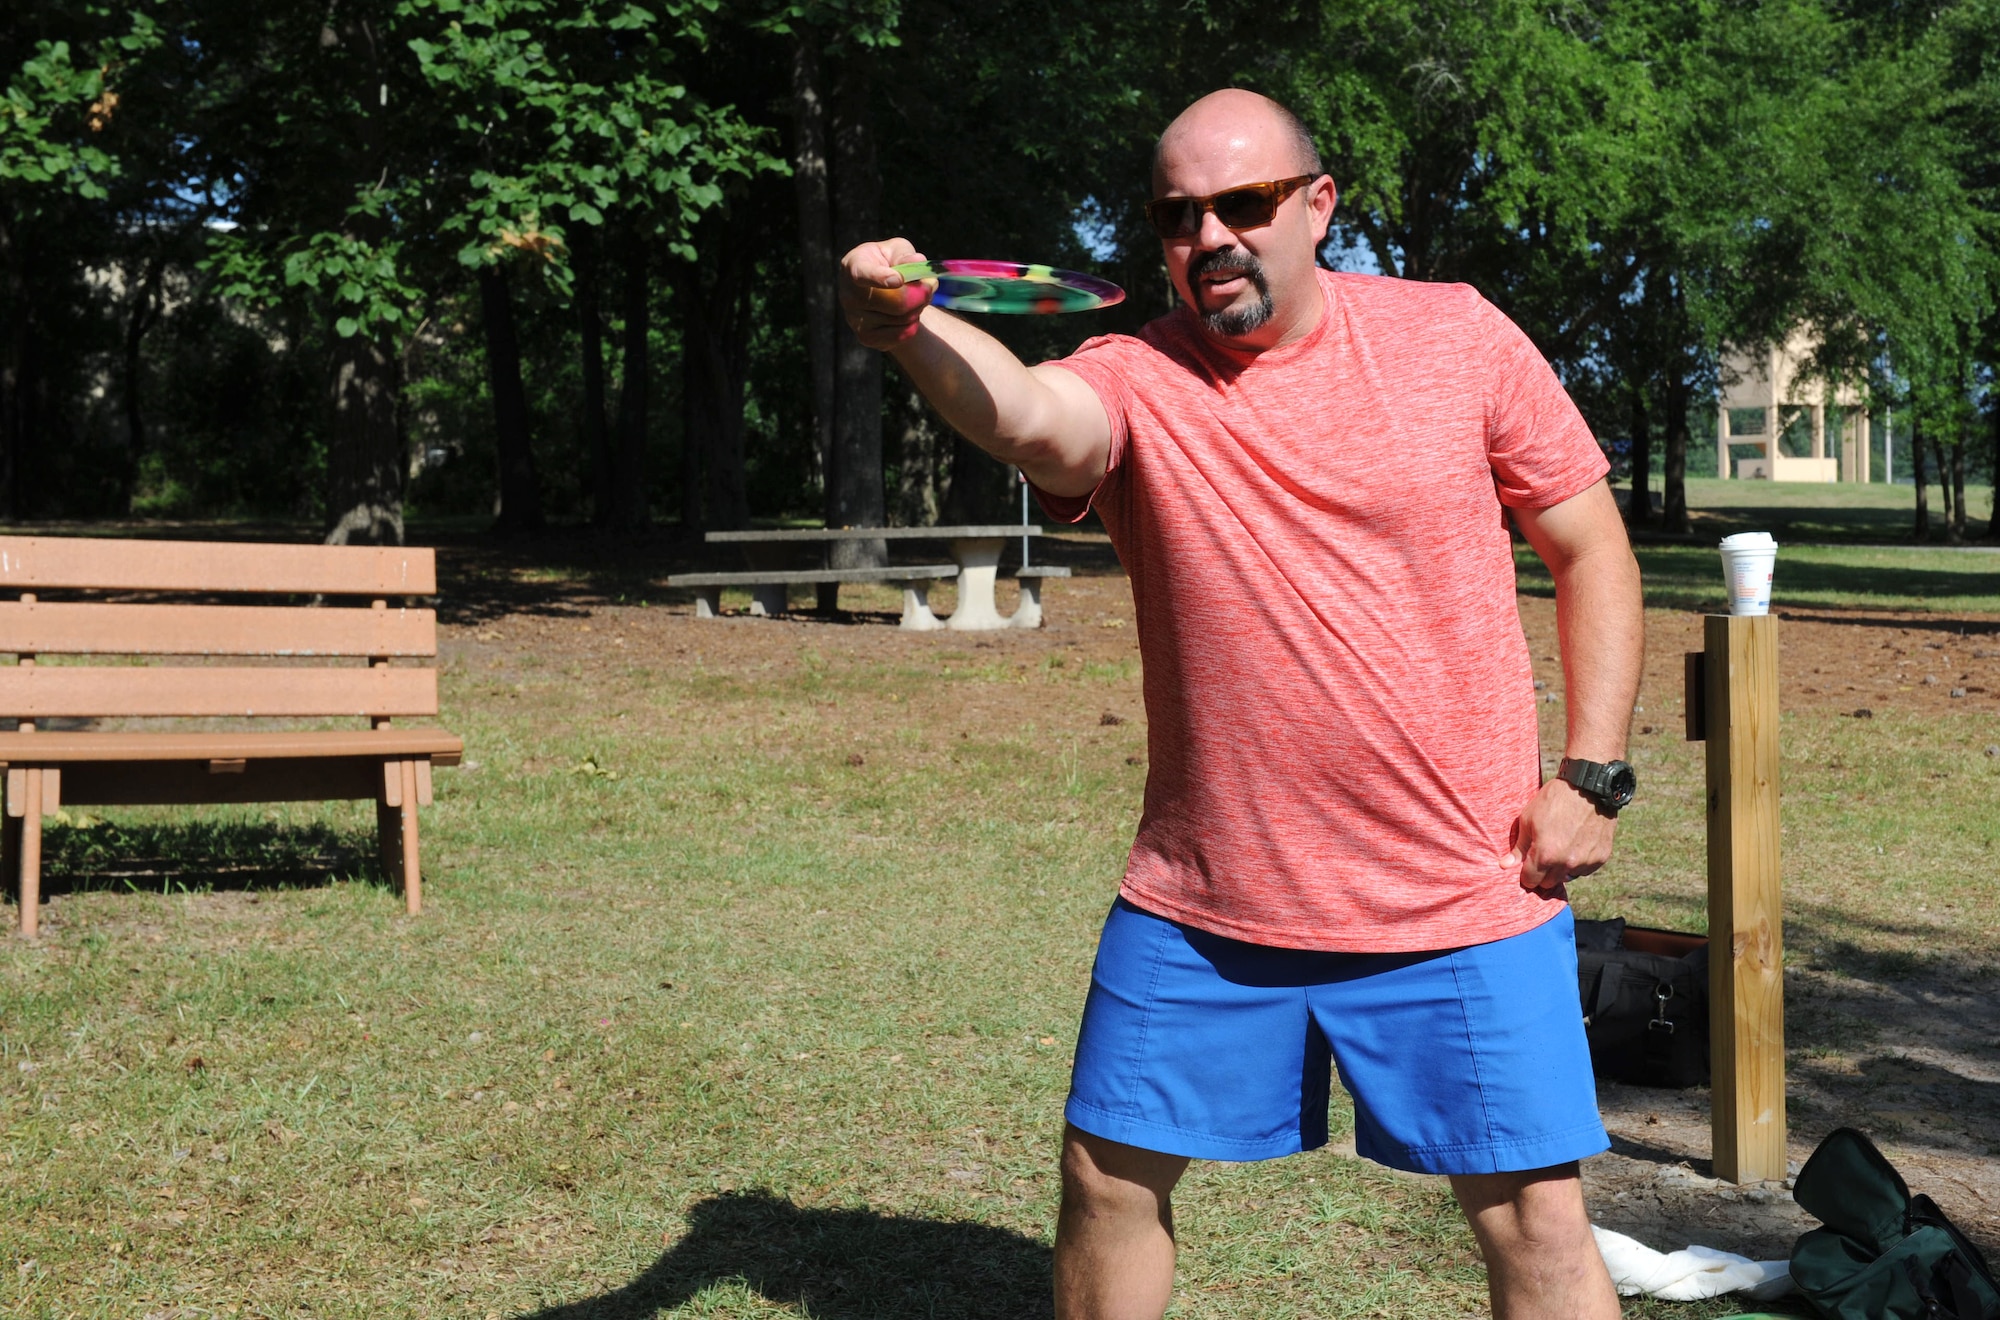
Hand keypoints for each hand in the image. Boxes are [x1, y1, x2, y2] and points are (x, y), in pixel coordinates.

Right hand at [839, 238, 937, 347]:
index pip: (862, 274)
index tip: (898, 279)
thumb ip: (906, 255)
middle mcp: (849, 295)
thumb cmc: (888, 263)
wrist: (879, 291)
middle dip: (920, 294)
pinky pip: (901, 334)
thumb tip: (918, 261)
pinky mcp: (866, 337)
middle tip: (932, 284)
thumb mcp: (896, 250)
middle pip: (894, 303)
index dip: (880, 278)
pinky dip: (913, 324)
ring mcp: (855, 319)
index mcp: (853, 266)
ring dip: (920, 307)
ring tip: (918, 297)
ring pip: (902, 319)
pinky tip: (910, 314)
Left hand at [1503, 779, 1618, 890]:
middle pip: (1549, 882)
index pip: (1531, 880)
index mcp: (1546, 855)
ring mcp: (1586, 861)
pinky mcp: (1602, 857)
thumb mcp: (1528, 819)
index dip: (1526, 874)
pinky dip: (1579, 861)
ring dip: (1561, 868)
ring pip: (1568, 877)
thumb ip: (1519, 847)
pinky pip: (1585, 869)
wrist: (1588, 787)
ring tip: (1561, 845)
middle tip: (1543, 854)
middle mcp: (1567, 863)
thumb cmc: (1554, 800)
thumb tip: (1505, 865)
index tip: (1526, 866)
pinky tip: (1576, 843)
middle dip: (1542, 873)